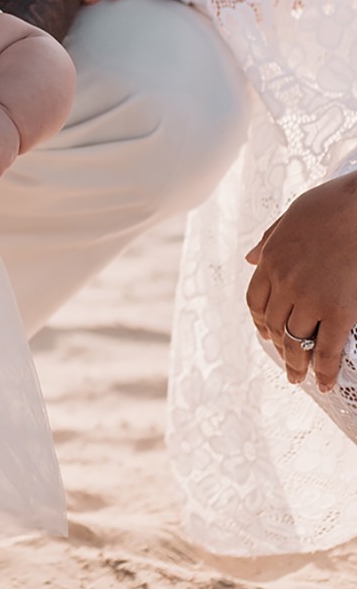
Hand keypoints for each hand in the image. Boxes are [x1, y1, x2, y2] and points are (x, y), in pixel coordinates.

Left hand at [245, 173, 356, 391]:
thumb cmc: (331, 204)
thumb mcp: (290, 217)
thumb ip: (269, 241)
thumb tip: (248, 258)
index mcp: (270, 260)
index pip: (255, 302)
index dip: (260, 322)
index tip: (266, 333)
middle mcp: (285, 283)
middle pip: (274, 325)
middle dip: (279, 346)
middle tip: (285, 361)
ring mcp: (311, 299)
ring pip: (296, 341)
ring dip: (296, 364)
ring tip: (298, 378)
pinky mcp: (339, 311)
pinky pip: (328, 350)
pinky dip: (325, 371)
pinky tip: (325, 384)